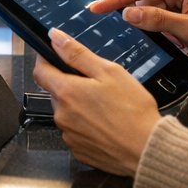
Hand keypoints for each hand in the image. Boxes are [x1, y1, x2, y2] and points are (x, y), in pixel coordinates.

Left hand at [33, 28, 158, 175]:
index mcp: (66, 92)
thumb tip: (55, 37)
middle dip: (70, 84)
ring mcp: (68, 135)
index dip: (46, 59)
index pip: (40, 71)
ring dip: (78, 105)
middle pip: (55, 91)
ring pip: (66, 112)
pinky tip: (106, 124)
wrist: (147, 150)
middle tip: (97, 83)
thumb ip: (78, 54)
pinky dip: (86, 125)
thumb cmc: (132, 110)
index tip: (56, 55)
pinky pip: (75, 131)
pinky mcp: (78, 150)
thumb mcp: (109, 71)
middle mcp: (61, 115)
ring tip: (106, 106)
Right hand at [90, 0, 187, 74]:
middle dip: (136, 18)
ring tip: (174, 39)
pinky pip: (155, 22)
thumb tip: (128, 14)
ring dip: (151, 29)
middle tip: (133, 32)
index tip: (96, 6)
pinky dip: (157, 33)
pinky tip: (172, 41)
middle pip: (141, 1)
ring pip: (146, 14)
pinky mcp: (175, 14)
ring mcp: (175, 1)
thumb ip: (158, 21)